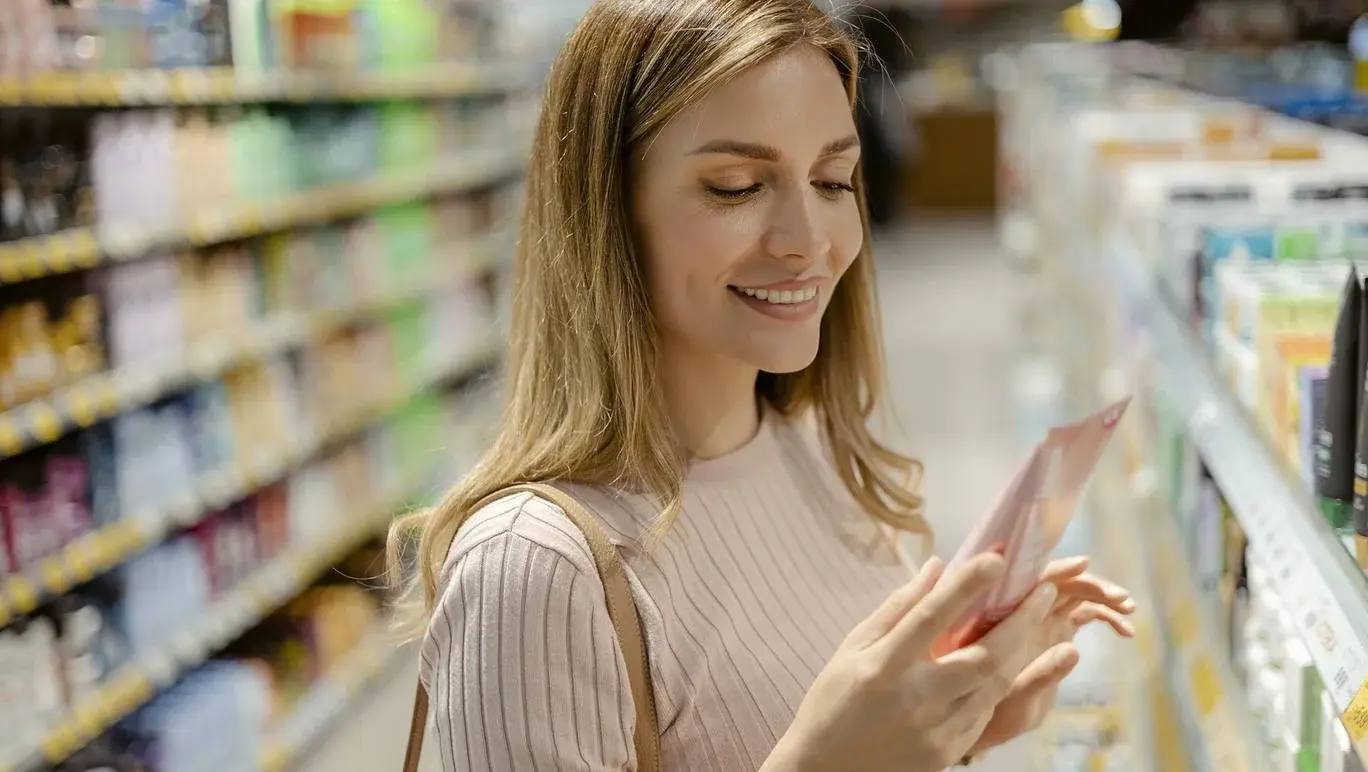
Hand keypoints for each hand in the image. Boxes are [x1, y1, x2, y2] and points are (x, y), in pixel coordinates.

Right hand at [761, 553, 1059, 771]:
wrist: (827, 770)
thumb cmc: (834, 702)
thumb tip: (936, 568)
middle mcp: (915, 699)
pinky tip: (1012, 660)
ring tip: (1039, 619)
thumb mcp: (852, 648)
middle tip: (1044, 590)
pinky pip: (987, 711)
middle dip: (1021, 620)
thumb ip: (896, 608)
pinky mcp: (949, 752)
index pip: (931, 617)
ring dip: (1024, 649)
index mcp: (883, 667)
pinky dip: (1002, 683)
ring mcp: (936, 730)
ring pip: (996, 686)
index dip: (966, 586)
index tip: (996, 557)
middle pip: (983, 656)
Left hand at [969, 557, 1135, 754]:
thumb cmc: (994, 713)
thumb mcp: (1016, 700)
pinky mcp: (1056, 632)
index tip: (1084, 563)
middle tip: (1122, 599)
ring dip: (1102, 596)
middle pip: (1060, 582)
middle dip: (1091, 584)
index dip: (1057, 568)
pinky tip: (1126, 632)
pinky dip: (1105, 615)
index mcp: (1007, 620)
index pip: (1031, 581)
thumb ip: (1040, 677)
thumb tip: (1075, 651)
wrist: (990, 725)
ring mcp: (1041, 620)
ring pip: (1074, 594)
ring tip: (1130, 609)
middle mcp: (1024, 613)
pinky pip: (1083, 613)